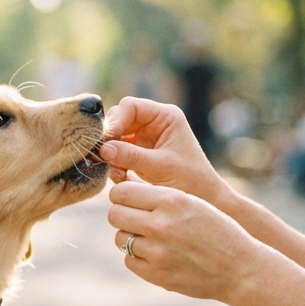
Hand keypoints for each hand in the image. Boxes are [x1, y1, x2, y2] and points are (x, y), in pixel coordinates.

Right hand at [99, 97, 221, 203]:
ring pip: (114, 138)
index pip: (131, 106)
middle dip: (111, 139)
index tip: (107, 140)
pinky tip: (123, 178)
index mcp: (165, 116)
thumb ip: (132, 156)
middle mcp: (152, 123)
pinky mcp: (137, 155)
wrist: (201, 199)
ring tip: (120, 173)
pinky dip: (115, 165)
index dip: (116, 120)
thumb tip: (103, 149)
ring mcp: (143, 139)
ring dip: (112, 155)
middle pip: (119, 120)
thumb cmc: (190, 180)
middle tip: (107, 157)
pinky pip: (116, 154)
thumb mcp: (161, 167)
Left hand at [108, 178, 263, 303]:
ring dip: (130, 237)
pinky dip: (139, 257)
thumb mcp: (193, 202)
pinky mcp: (156, 275)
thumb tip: (124, 187)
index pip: (122, 192)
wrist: (240, 269)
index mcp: (172, 201)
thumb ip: (158, 195)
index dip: (122, 195)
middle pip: (115, 215)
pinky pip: (129, 260)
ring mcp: (157, 252)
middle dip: (122, 214)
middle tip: (135, 218)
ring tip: (150, 237)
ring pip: (120, 238)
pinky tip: (156, 254)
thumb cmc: (218, 230)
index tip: (129, 199)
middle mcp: (161, 225)